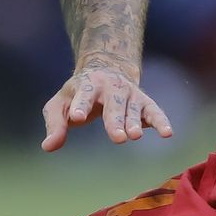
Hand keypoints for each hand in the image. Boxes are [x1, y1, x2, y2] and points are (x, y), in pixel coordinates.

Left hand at [41, 59, 171, 151]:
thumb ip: (55, 124)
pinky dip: (161, 121)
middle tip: (118, 137)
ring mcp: (129, 94)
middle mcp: (111, 87)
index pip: (83, 95)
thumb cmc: (78, 94)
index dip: (81, 105)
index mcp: (87, 85)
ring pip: (133, 108)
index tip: (77, 117)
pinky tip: (167, 133)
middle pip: (113, 104)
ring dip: (135, 122)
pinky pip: (154, 111)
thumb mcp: (60, 104)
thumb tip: (48, 146)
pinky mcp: (144, 102)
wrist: (106, 69)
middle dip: (115, 120)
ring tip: (134, 136)